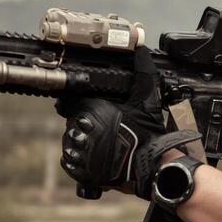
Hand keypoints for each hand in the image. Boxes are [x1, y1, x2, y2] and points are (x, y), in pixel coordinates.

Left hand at [58, 49, 170, 197]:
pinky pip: (71, 161)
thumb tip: (141, 51)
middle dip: (86, 123)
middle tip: (105, 129)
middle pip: (73, 121)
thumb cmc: (148, 135)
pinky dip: (80, 159)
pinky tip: (96, 157)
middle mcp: (79, 128)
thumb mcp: (146, 101)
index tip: (97, 110)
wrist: (151, 168)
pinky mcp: (79, 170)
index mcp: (90, 109)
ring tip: (102, 144)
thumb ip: (142, 74)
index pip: (74, 102)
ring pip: (71, 141)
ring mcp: (78, 151)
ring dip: (82, 141)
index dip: (86, 105)